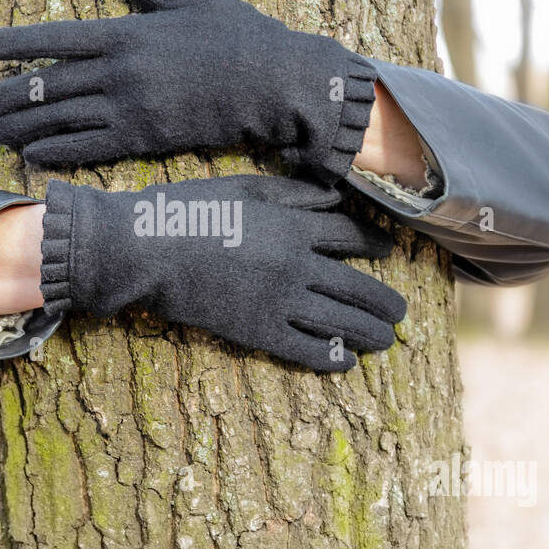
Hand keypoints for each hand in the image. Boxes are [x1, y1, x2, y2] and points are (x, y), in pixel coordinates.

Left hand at [0, 0, 377, 181]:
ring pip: (63, 120)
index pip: (56, 38)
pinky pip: (91, 149)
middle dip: (9, 95)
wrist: (274, 84)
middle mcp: (121, 74)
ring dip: (25, 127)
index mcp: (127, 34)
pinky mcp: (147, 140)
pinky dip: (58, 153)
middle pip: (49, 86)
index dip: (16, 43)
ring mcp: (132, 110)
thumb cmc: (233, 33)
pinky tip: (34, 156)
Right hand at [38, 175, 405, 371]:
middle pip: (357, 287)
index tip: (388, 252)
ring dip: (369, 332)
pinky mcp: (257, 331)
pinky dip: (330, 357)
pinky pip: (305, 348)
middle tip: (401, 313)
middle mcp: (297, 265)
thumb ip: (293, 193)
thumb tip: (333, 197)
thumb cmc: (191, 210)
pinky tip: (347, 362)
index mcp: (294, 226)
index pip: (351, 236)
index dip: (376, 245)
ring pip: (340, 321)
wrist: (148, 250)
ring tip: (385, 339)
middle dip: (384, 302)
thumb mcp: (245, 186)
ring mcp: (279, 301)